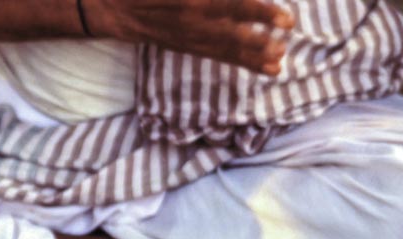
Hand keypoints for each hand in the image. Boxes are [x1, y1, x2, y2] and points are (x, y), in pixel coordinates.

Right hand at [83, 0, 294, 74]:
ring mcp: (189, 37)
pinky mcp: (187, 46)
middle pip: (233, 36)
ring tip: (278, 64)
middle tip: (284, 46)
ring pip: (226, 51)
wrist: (117, 8)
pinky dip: (241, 61)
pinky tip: (262, 66)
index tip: (285, 21)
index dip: (261, 15)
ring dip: (254, 59)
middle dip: (260, 43)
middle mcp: (193, 22)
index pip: (235, 6)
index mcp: (194, 0)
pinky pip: (217, 56)